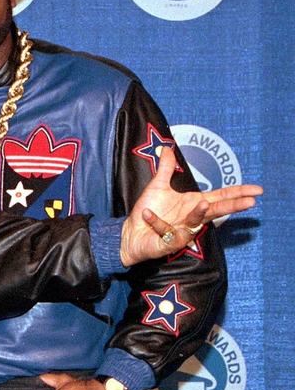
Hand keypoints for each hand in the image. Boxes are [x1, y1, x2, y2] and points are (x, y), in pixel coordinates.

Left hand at [121, 146, 261, 265]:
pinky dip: (156, 221)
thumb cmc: (147, 211)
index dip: (238, 192)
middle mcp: (192, 217)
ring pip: (196, 221)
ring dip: (199, 213)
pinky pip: (165, 230)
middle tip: (251, 203)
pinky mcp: (170, 242)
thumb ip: (166, 168)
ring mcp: (183, 230)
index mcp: (194, 203)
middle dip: (233, 206)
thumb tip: (168, 147)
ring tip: (203, 204)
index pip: (221, 196)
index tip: (258, 190)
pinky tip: (147, 214)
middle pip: (216, 210)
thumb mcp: (158, 186)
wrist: (130, 232)